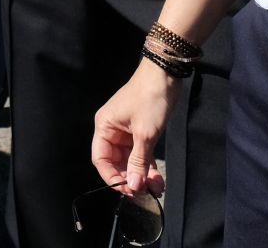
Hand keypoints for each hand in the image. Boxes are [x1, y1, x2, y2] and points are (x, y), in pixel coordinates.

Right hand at [91, 62, 178, 197]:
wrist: (166, 75)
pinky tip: (157, 179)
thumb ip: (138, 162)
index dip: (112, 177)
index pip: (101, 159)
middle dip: (130, 178)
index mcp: (104, 127)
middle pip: (116, 162)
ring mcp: (126, 131)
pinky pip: (140, 154)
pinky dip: (147, 166)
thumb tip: (133, 186)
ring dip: (141, 175)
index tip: (128, 191)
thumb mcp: (145, 134)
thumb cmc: (150, 98)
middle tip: (145, 192)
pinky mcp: (140, 131)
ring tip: (156, 188)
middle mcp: (112, 130)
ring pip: (130, 160)